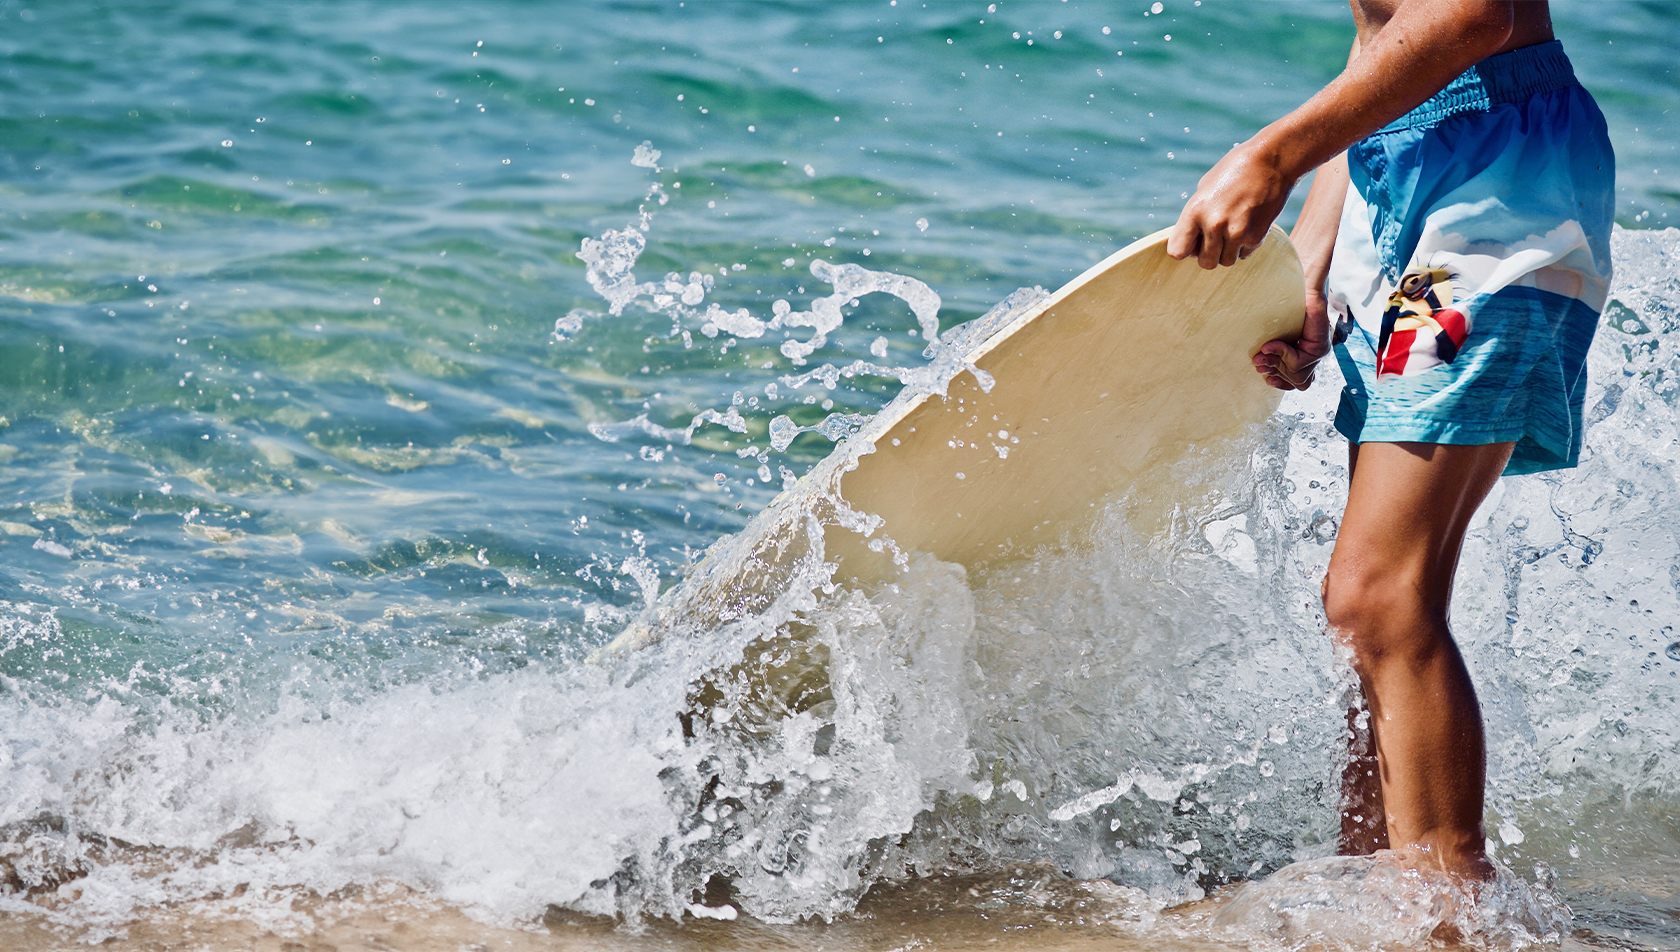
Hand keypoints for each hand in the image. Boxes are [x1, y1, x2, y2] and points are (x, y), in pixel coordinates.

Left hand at [1167, 139, 1296, 269]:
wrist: (1271, 161)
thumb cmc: (1234, 170)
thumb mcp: (1205, 188)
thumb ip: (1195, 216)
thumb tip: (1191, 239)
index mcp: (1195, 210)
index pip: (1177, 252)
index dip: (1185, 248)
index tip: (1193, 241)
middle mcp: (1214, 225)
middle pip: (1205, 263)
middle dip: (1208, 253)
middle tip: (1216, 237)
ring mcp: (1236, 233)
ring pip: (1226, 261)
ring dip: (1228, 251)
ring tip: (1233, 229)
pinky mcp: (1256, 237)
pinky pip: (1244, 255)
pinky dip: (1244, 246)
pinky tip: (1248, 225)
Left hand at [1253, 291, 1331, 390]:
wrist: (1298, 283)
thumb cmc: (1302, 290)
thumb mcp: (1309, 301)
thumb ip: (1311, 312)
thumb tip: (1298, 323)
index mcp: (1320, 339)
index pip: (1304, 362)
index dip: (1284, 357)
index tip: (1267, 345)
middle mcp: (1314, 351)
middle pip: (1299, 376)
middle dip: (1277, 367)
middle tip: (1258, 359)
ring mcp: (1304, 355)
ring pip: (1295, 380)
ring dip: (1275, 373)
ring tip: (1259, 363)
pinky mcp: (1292, 356)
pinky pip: (1292, 379)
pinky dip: (1279, 378)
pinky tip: (1267, 374)